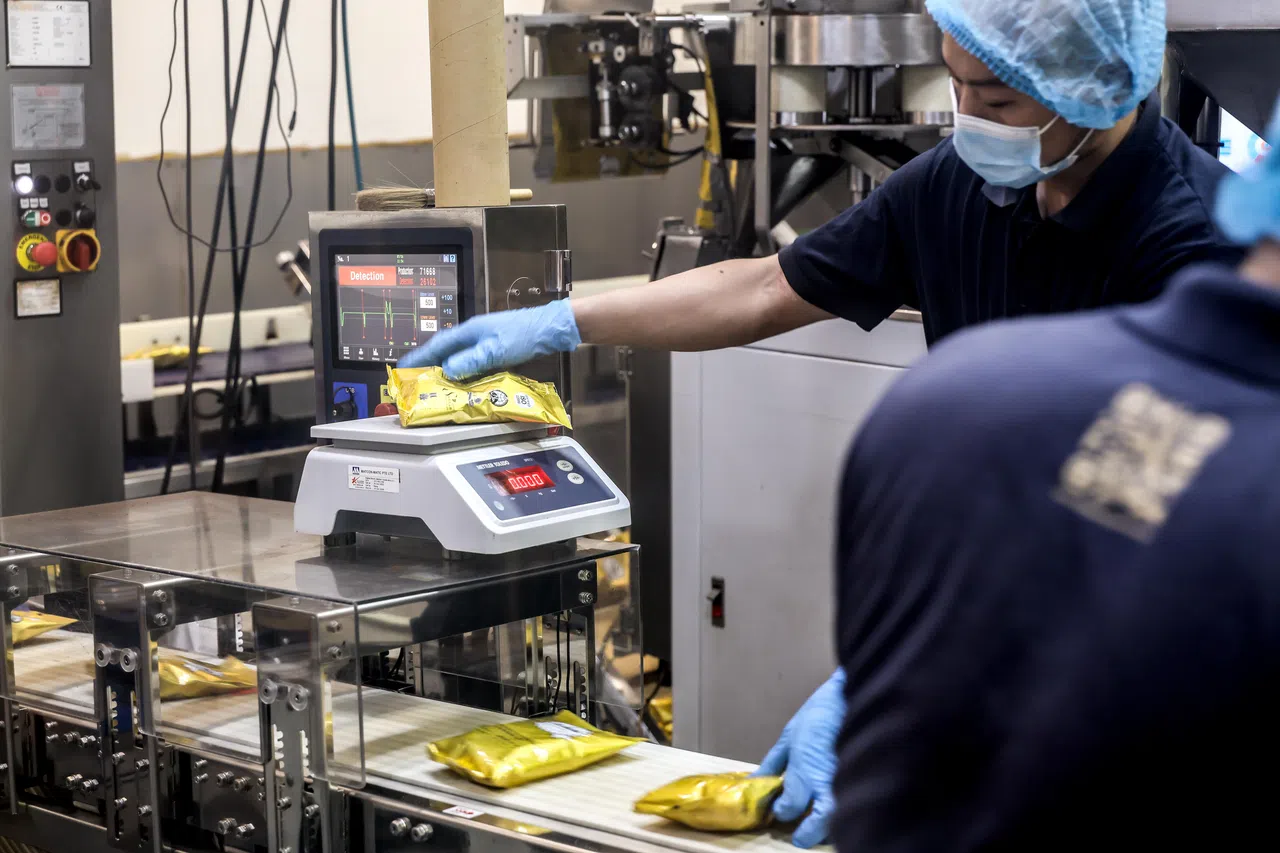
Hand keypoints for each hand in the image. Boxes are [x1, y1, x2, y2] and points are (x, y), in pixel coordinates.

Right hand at [397, 301, 580, 378]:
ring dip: (447, 371)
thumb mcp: (496, 350)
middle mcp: (474, 335)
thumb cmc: (526, 334)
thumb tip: (448, 370)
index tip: (403, 369)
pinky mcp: (496, 349)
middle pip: (445, 351)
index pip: (437, 345)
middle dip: (429, 366)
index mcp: (470, 331)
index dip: (418, 358)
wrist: (552, 329)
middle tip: (416, 382)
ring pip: (459, 357)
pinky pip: (473, 362)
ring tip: (436, 387)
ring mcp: (485, 341)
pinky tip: (465, 384)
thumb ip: (471, 361)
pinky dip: (465, 373)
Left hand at [756, 669, 844, 847]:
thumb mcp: (790, 735)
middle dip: (808, 833)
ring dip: (827, 826)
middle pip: (818, 824)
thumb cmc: (822, 711)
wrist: (854, 695)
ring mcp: (848, 782)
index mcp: (805, 771)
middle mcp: (826, 782)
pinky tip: (838, 807)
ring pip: (840, 819)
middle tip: (800, 835)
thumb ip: (773, 762)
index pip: (789, 807)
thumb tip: (756, 780)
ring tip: (819, 825)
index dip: (781, 811)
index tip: (780, 808)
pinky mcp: (865, 777)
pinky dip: (845, 811)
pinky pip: (855, 803)